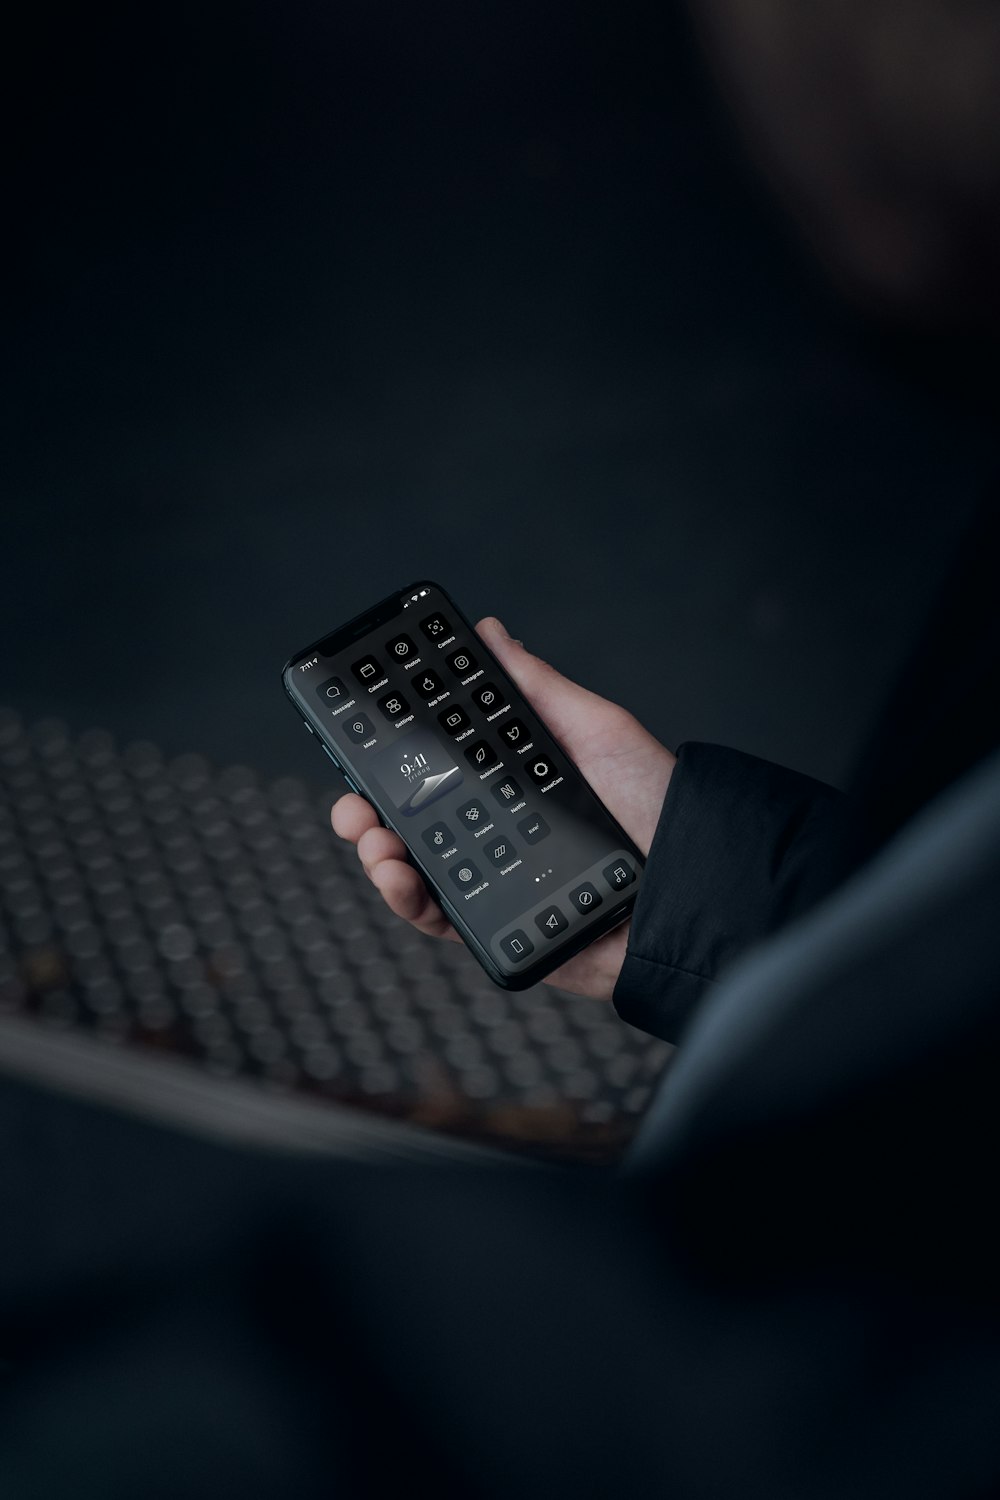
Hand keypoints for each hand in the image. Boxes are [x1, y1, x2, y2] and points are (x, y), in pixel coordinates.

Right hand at [331, 617, 675, 1001]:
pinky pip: (436, 919)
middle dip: (365, 807)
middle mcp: (495, 831)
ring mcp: (493, 881)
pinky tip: (398, 874)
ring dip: (375, 851)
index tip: (362, 737)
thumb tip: (491, 632)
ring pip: (411, 869)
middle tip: (352, 800)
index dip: (393, 756)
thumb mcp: (596, 730)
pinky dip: (406, 899)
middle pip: (410, 819)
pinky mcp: (498, 929)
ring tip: (371, 836)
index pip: (436, 768)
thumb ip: (536, 687)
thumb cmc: (658, 805)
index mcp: (511, 783)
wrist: (694, 886)